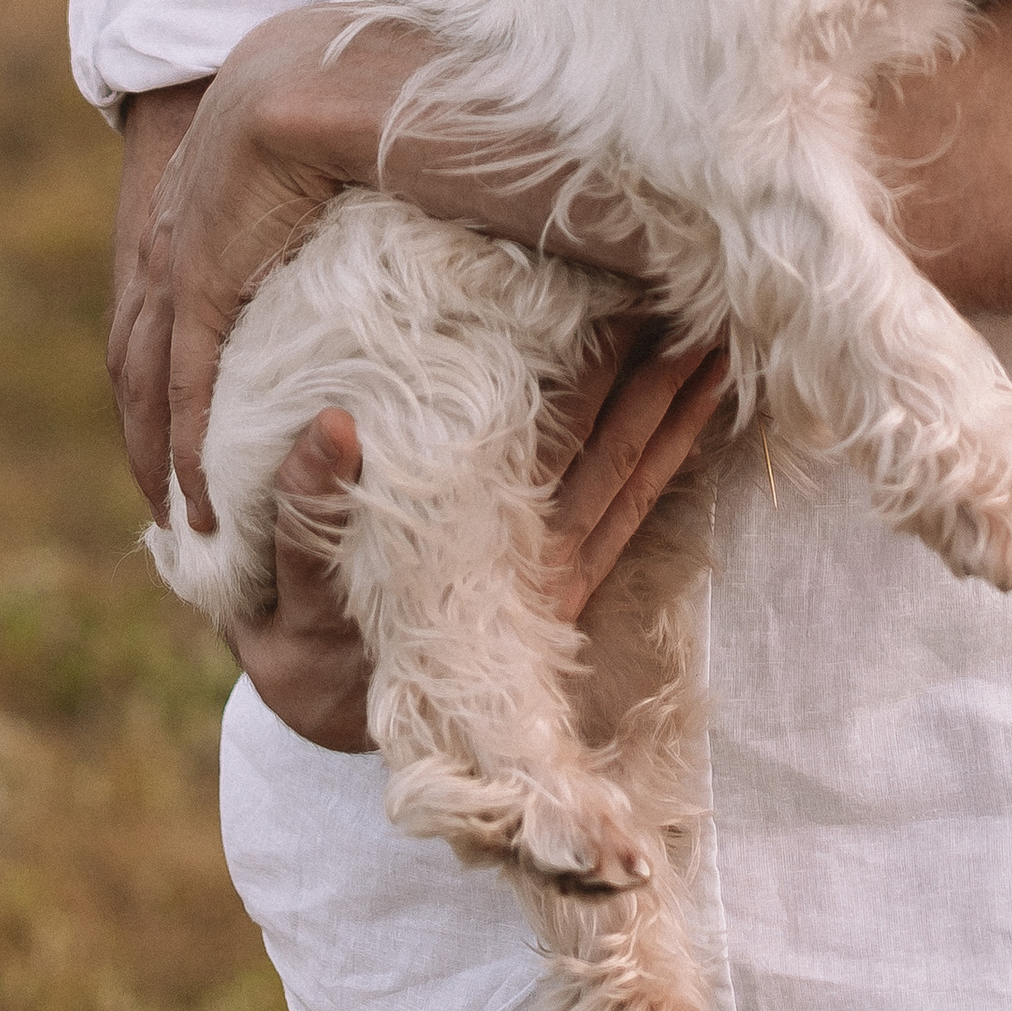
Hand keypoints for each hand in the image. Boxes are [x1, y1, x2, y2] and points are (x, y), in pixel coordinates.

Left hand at [111, 7, 653, 534]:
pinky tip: (198, 508)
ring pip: (149, 374)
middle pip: (144, 341)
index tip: (195, 422)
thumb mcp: (375, 149)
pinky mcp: (203, 279)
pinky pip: (185, 384)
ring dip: (157, 451)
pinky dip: (185, 450)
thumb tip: (502, 212)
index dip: (179, 361)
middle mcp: (183, 216)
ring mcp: (183, 246)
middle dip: (149, 424)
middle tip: (173, 502)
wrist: (340, 70)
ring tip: (182, 522)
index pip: (178, 290)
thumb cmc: (392, 93)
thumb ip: (406, 189)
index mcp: (218, 178)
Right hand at [227, 324, 731, 750]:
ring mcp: (560, 572)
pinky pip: (632, 513)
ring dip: (677, 419)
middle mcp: (537, 562)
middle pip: (612, 459)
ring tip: (717, 349)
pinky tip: (693, 413)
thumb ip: (307, 506)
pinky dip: (667, 461)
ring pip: (632, 483)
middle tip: (697, 306)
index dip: (590, 381)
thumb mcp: (294, 580)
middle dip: (655, 386)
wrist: (329, 705)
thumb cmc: (311, 630)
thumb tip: (332, 426)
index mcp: (483, 552)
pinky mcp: (569, 581)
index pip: (550, 449)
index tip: (622, 305)